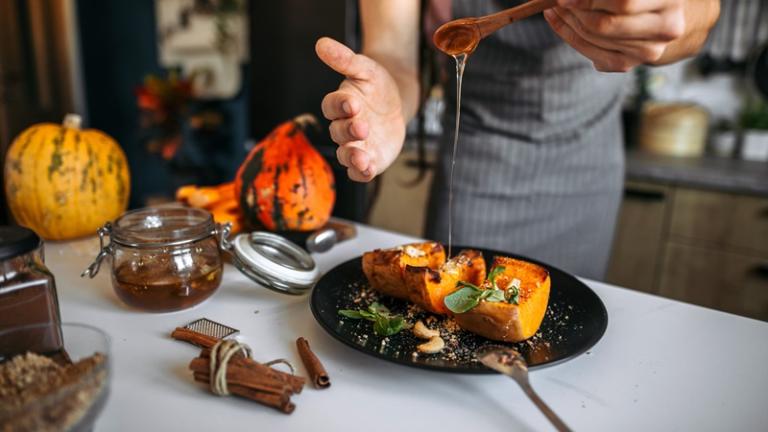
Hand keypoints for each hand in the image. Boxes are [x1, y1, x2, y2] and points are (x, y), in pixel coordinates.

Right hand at [315, 37, 405, 181]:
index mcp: (340, 104)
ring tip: (362, 158)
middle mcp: (343, 127)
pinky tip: (369, 170)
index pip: (331, 106)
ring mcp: (355, 145)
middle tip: (362, 126)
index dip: (339, 105)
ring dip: (353, 157)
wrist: (396, 100)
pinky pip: (360, 171)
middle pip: (338, 133)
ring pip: (346, 155)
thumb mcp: (366, 68)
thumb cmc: (376, 84)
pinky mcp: (369, 159)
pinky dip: (362, 173)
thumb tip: (321, 43)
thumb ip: (344, 59)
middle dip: (349, 131)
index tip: (352, 103)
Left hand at [543, 0, 718, 71]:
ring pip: (594, 38)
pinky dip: (567, 35)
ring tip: (556, 5)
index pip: (623, 3)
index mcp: (670, 1)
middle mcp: (665, 29)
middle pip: (604, 24)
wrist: (676, 17)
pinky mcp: (628, 65)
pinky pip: (589, 53)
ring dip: (567, 20)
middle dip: (574, 10)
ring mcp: (647, 52)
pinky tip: (557, 19)